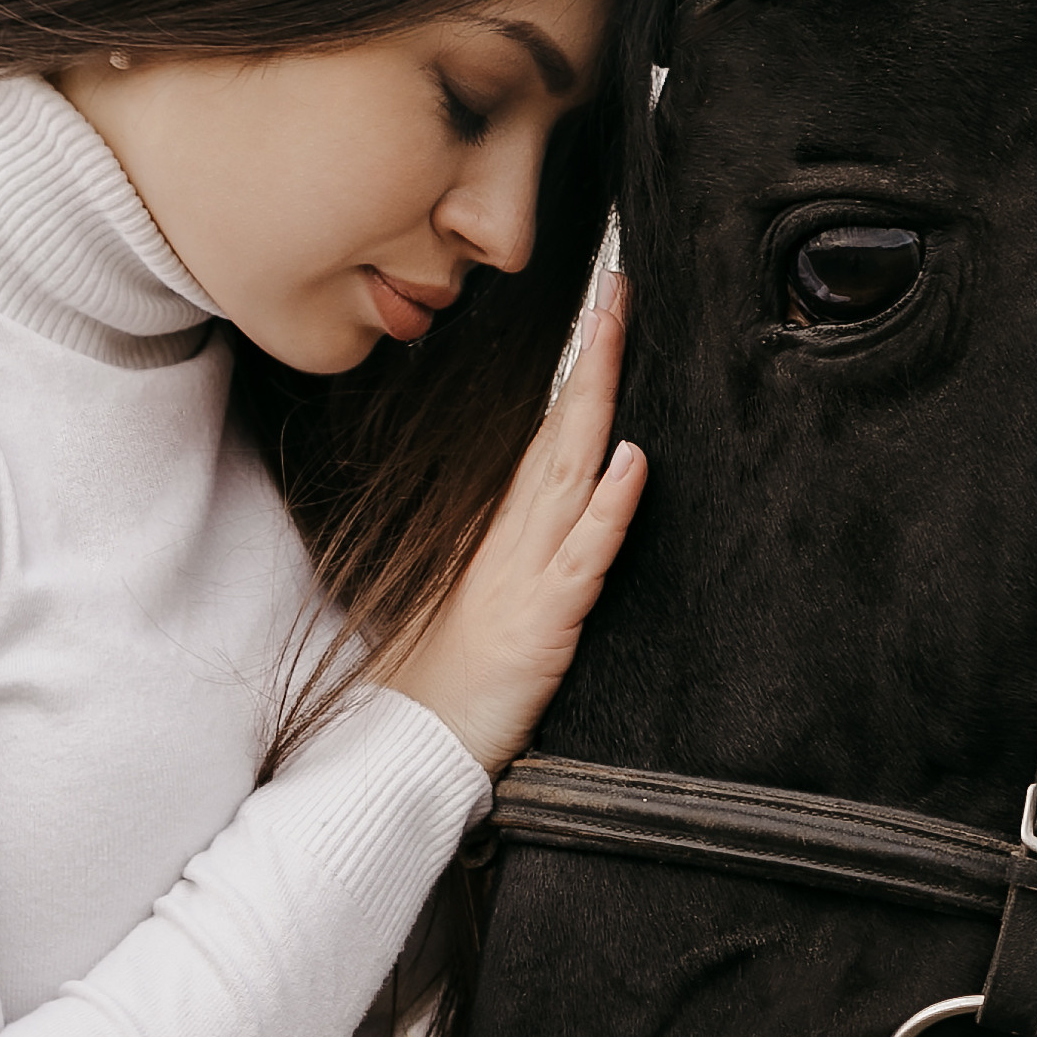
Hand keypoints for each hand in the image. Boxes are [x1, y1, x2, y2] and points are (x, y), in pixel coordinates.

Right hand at [387, 274, 645, 776]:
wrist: (404, 748)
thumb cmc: (437, 682)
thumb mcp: (475, 604)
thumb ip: (505, 559)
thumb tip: (536, 515)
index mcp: (498, 534)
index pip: (544, 437)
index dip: (575, 376)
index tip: (600, 313)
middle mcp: (511, 540)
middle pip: (558, 433)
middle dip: (591, 358)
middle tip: (617, 288)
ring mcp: (525, 576)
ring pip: (569, 471)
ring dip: (598, 399)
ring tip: (620, 332)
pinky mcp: (543, 622)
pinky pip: (583, 556)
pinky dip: (610, 507)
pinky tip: (632, 460)